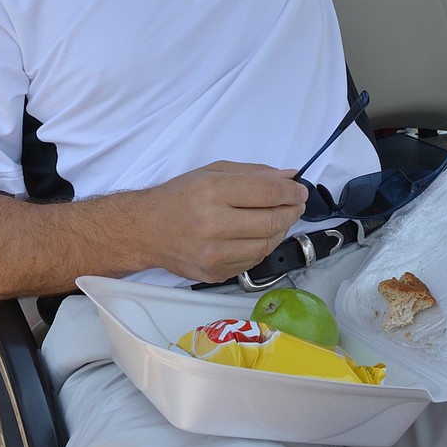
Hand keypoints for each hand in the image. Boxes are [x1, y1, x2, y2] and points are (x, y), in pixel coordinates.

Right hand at [134, 162, 307, 283]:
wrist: (146, 230)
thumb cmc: (179, 196)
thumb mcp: (212, 172)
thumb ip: (252, 173)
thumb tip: (289, 176)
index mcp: (212, 191)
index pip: (268, 192)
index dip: (291, 191)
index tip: (300, 190)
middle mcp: (213, 224)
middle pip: (272, 220)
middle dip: (292, 210)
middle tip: (296, 204)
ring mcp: (214, 253)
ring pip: (267, 244)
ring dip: (280, 230)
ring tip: (278, 218)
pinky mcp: (215, 273)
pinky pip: (253, 260)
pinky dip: (263, 246)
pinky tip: (258, 235)